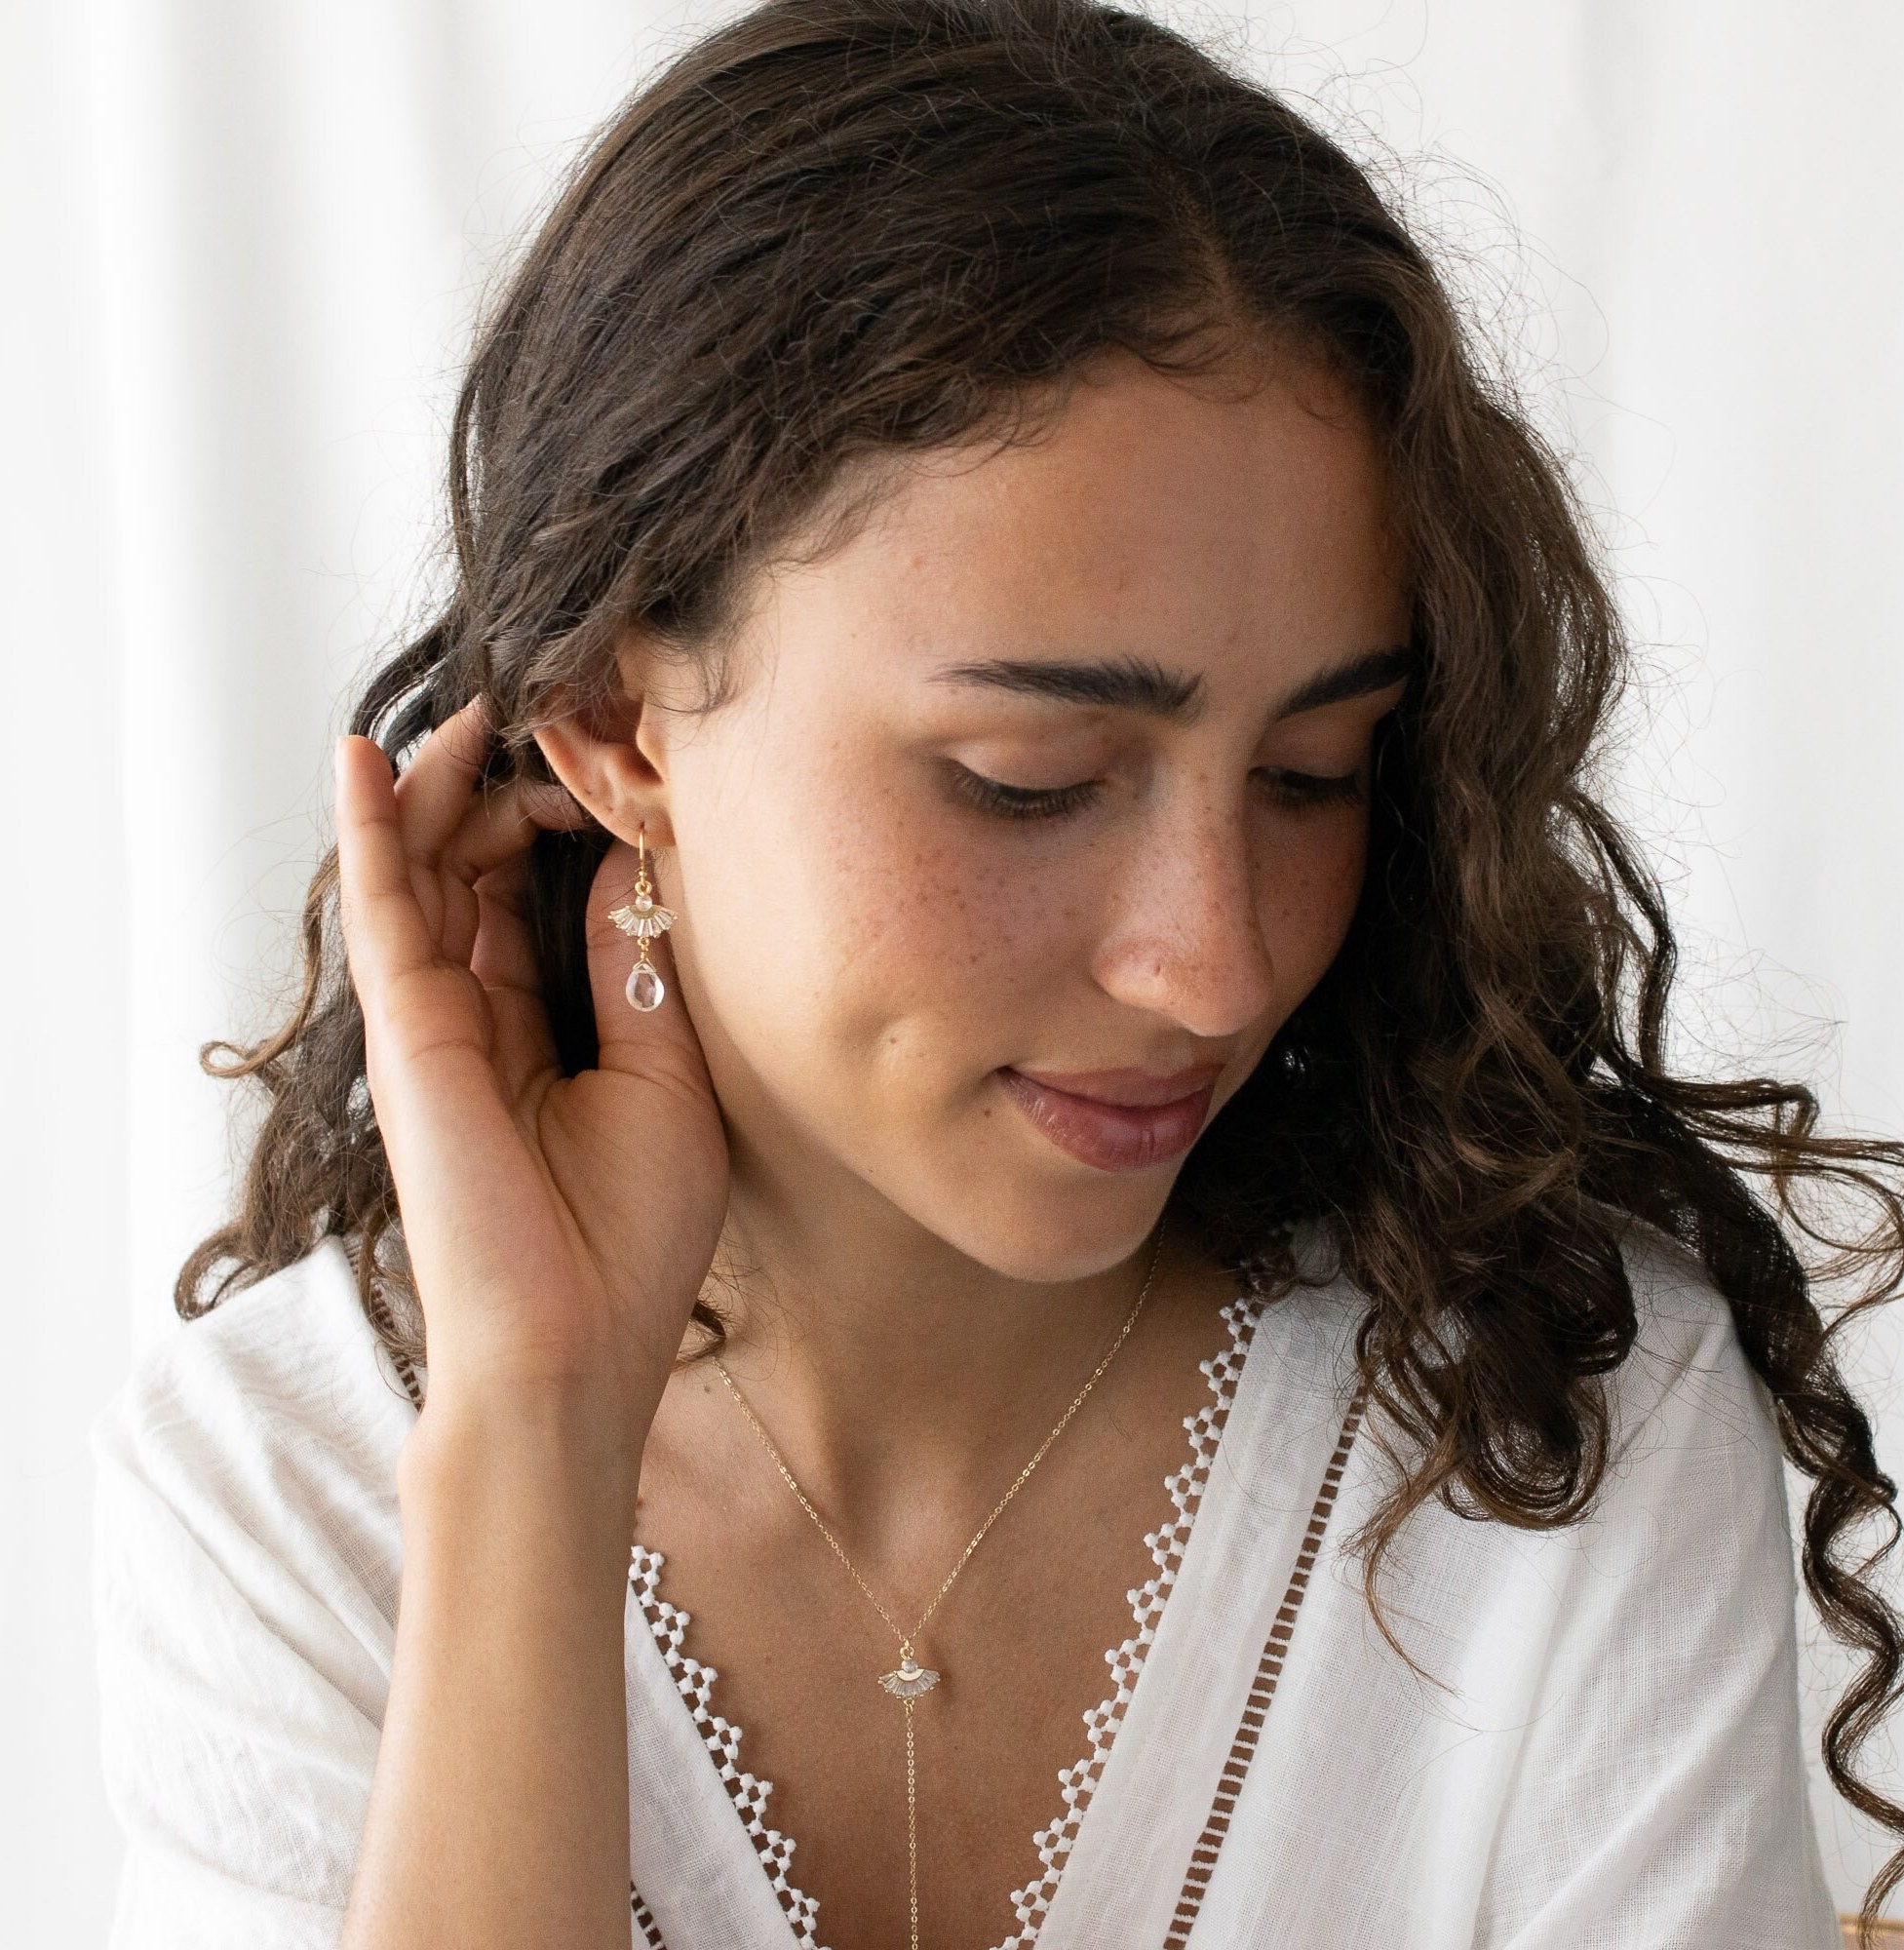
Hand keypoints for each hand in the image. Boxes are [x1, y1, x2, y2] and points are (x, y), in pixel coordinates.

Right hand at [332, 696, 727, 1445]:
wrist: (573, 1344)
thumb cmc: (631, 1235)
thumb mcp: (668, 1076)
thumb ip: (638, 970)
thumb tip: (638, 864)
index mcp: (546, 1028)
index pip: (537, 897)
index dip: (562, 824)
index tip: (609, 764)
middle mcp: (480, 1014)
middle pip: (473, 870)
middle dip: (506, 791)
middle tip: (552, 724)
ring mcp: (434, 1019)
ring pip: (422, 871)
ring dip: (444, 788)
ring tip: (480, 714)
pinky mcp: (405, 1029)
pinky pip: (381, 907)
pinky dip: (371, 829)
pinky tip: (373, 758)